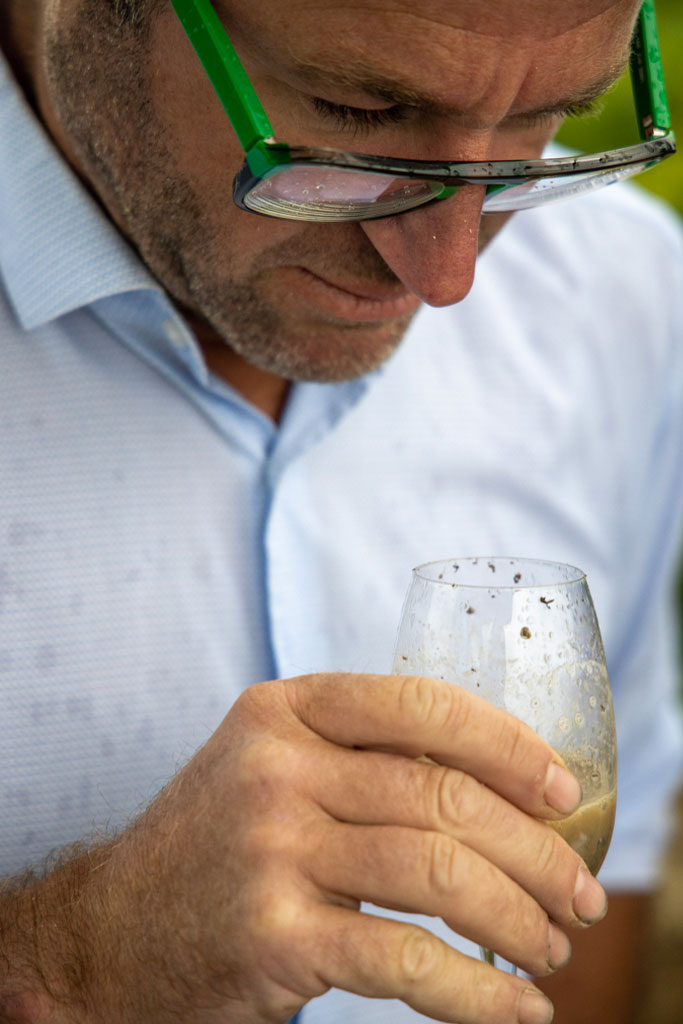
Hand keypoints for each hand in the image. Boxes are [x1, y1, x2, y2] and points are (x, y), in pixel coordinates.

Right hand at [87, 674, 606, 1023]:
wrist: (112, 932)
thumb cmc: (219, 842)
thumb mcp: (275, 767)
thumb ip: (363, 757)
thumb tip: (501, 783)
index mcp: (286, 710)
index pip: (421, 705)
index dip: (509, 746)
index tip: (563, 793)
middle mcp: (276, 767)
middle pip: (443, 796)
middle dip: (536, 851)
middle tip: (579, 895)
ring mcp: (270, 849)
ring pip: (438, 874)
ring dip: (519, 918)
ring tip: (552, 947)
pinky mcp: (273, 937)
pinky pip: (405, 961)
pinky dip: (478, 993)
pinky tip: (514, 1010)